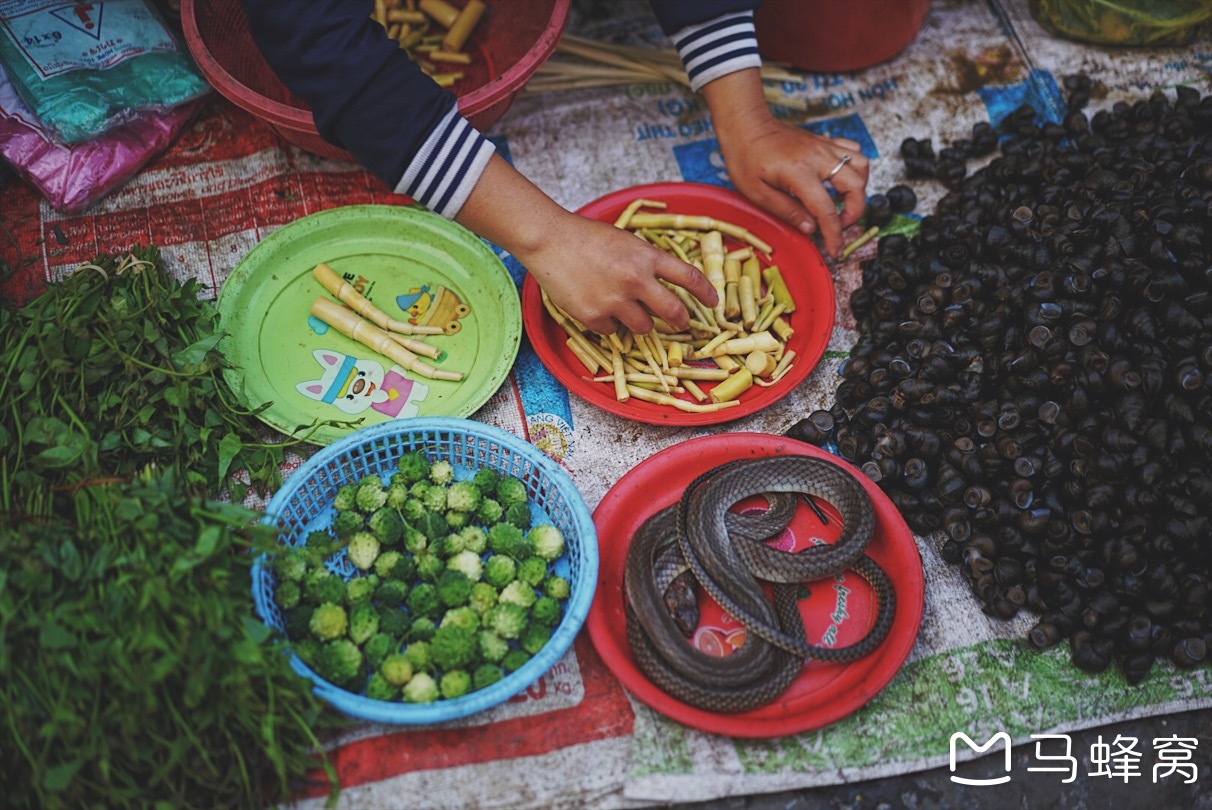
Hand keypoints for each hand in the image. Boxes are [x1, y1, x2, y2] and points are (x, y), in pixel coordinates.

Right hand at [519, 212, 717, 334]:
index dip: (706, 293)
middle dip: (681, 322)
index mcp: (647, 257)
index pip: (689, 278)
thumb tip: (663, 286)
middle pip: (673, 312)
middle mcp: (636, 280)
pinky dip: (607, 323)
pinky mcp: (595, 316)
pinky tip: (594, 305)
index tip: (714, 303)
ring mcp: (615, 301)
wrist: (550, 240)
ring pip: (643, 327)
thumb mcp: (626, 242)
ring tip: (622, 307)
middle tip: (680, 324)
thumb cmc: (586, 237)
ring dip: (639, 322)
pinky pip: (612, 331)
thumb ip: (646, 262)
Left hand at [702, 69, 869, 257]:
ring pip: (861, 165)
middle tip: (839, 226)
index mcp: (800, 173)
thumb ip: (787, 211)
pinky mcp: (825, 141)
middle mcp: (818, 157)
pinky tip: (841, 180)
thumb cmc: (746, 157)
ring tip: (843, 203)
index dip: (834, 234)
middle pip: (856, 186)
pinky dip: (855, 167)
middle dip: (854, 212)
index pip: (827, 210)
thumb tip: (811, 229)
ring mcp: (824, 146)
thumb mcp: (757, 193)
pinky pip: (853, 151)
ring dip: (859, 188)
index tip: (835, 250)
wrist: (746, 126)